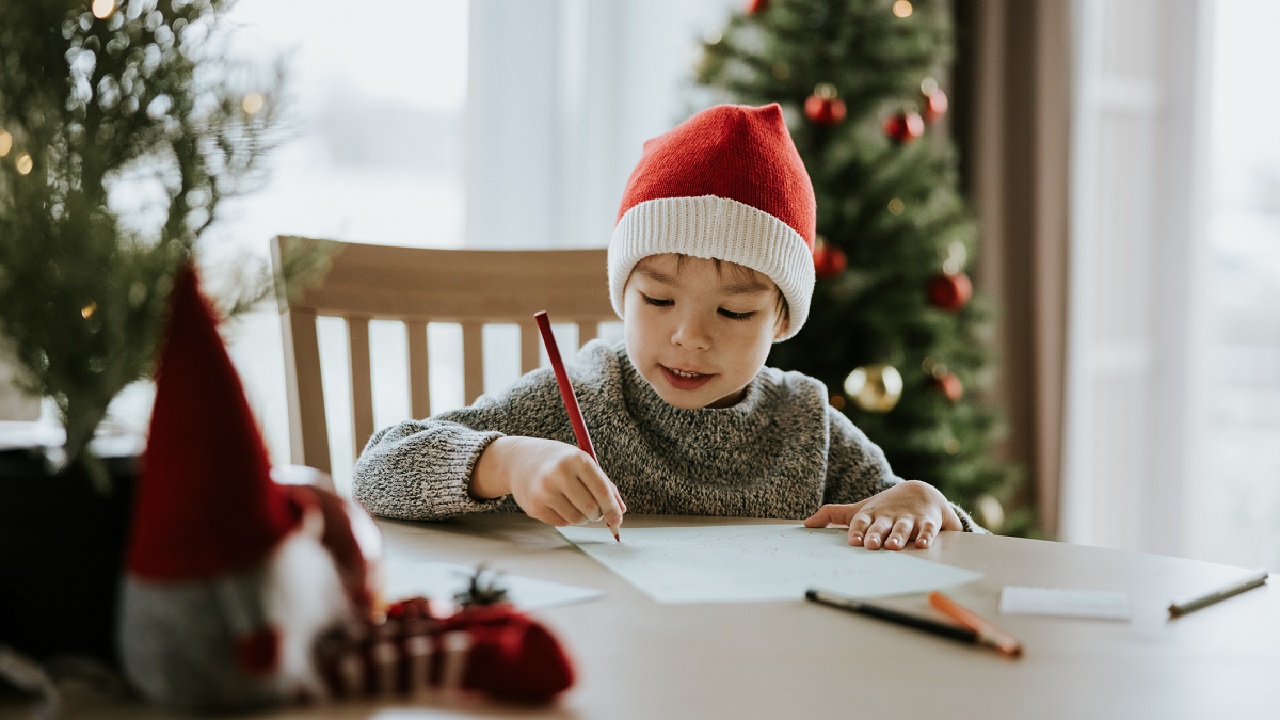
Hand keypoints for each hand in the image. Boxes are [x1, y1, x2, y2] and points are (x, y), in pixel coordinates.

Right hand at [471, 436, 625, 527]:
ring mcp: (544, 492)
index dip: (613, 509)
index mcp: (577, 460)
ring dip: (582, 518)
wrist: (519, 460)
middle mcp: (559, 474)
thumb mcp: (582, 463)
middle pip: (591, 509)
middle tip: (595, 510)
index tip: (617, 519)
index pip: (602, 491)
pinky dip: (566, 518)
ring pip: (577, 519)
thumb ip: (604, 485)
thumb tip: (619, 511)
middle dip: (597, 514)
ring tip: (576, 504)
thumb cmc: (557, 461)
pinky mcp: (534, 507)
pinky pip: (561, 523)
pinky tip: (559, 504)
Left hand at [802, 480, 961, 549]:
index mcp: (871, 514)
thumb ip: (833, 515)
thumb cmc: (884, 507)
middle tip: (871, 544)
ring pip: (903, 528)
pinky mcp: (927, 522)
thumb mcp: (860, 509)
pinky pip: (928, 530)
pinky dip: (926, 536)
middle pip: (881, 525)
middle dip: (875, 534)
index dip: (857, 530)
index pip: (861, 521)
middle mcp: (889, 516)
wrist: (920, 492)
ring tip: (893, 546)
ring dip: (898, 536)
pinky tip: (922, 544)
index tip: (853, 540)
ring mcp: (908, 519)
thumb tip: (806, 523)